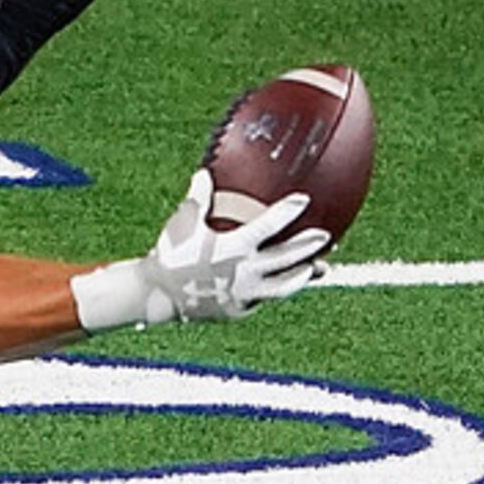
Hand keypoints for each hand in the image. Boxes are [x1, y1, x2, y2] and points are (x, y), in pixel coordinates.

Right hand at [69, 169, 332, 328]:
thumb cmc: (170, 255)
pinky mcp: (238, 310)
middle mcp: (245, 271)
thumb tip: (204, 172)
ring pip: (283, 287)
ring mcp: (244, 294)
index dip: (288, 211)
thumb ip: (198, 198)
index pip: (269, 225)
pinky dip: (273, 291)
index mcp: (234, 247)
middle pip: (287, 258)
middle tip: (326, 236)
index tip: (303, 200)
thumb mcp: (182, 223)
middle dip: (309, 246)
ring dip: (302, 277)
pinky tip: (282, 284)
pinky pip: (261, 300)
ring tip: (317, 269)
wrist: (157, 296)